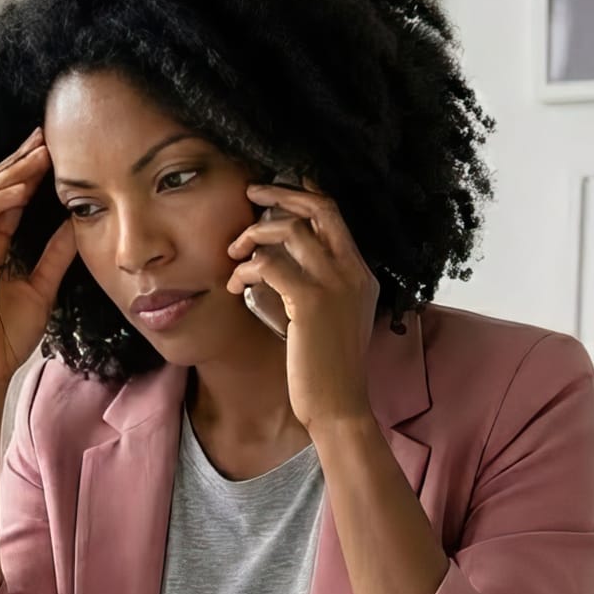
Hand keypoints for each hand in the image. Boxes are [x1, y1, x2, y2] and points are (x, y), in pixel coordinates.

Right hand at [0, 128, 79, 393]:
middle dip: (19, 161)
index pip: (9, 199)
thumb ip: (55, 255)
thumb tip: (77, 224)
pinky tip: (20, 190)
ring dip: (11, 175)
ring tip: (37, 155)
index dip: (29, 172)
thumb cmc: (7, 335)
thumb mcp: (42, 287)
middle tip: (44, 136)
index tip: (53, 149)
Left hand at [225, 182, 379, 434]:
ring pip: (290, 230)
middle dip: (281, 193)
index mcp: (360, 274)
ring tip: (233, 253)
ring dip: (253, 235)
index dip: (305, 193)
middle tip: (251, 193)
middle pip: (319, 207)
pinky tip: (234, 285)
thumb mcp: (328, 318)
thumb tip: (274, 262)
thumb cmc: (326, 368)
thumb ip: (313, 286)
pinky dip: (245, 269)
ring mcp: (335, 285)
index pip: (335, 215)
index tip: (276, 188)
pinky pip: (269, 264)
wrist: (338, 405)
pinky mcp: (311, 302)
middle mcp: (352, 272)